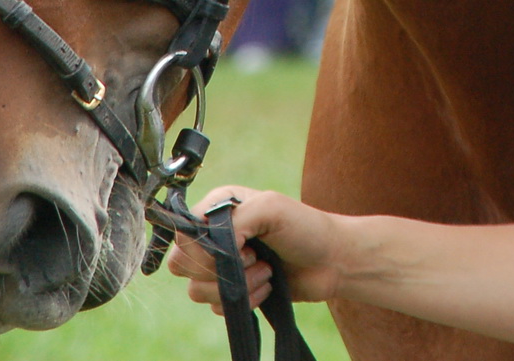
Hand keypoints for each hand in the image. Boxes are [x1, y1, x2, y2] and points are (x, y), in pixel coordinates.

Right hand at [167, 186, 344, 312]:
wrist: (332, 261)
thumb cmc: (305, 227)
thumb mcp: (270, 207)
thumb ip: (234, 221)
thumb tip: (215, 249)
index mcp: (219, 207)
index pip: (183, 232)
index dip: (204, 248)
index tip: (241, 247)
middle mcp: (215, 235)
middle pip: (181, 263)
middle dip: (218, 269)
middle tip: (253, 258)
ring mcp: (222, 265)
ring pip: (196, 290)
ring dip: (237, 285)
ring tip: (266, 271)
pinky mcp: (233, 290)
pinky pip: (217, 306)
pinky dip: (245, 301)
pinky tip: (268, 286)